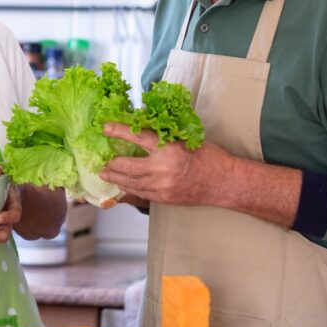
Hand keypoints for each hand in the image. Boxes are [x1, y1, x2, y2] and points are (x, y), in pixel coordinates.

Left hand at [99, 122, 229, 206]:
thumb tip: (140, 127)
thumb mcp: (186, 139)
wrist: (225, 183)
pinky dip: (128, 188)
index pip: (137, 137)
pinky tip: (122, 184)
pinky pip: (140, 193)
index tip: (105, 127)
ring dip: (115, 177)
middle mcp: (163, 169)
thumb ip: (163, 136)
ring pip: (130, 182)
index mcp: (169, 149)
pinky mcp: (163, 199)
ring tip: (104, 173)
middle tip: (102, 159)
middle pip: (127, 166)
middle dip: (111, 163)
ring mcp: (162, 187)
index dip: (118, 131)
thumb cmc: (209, 157)